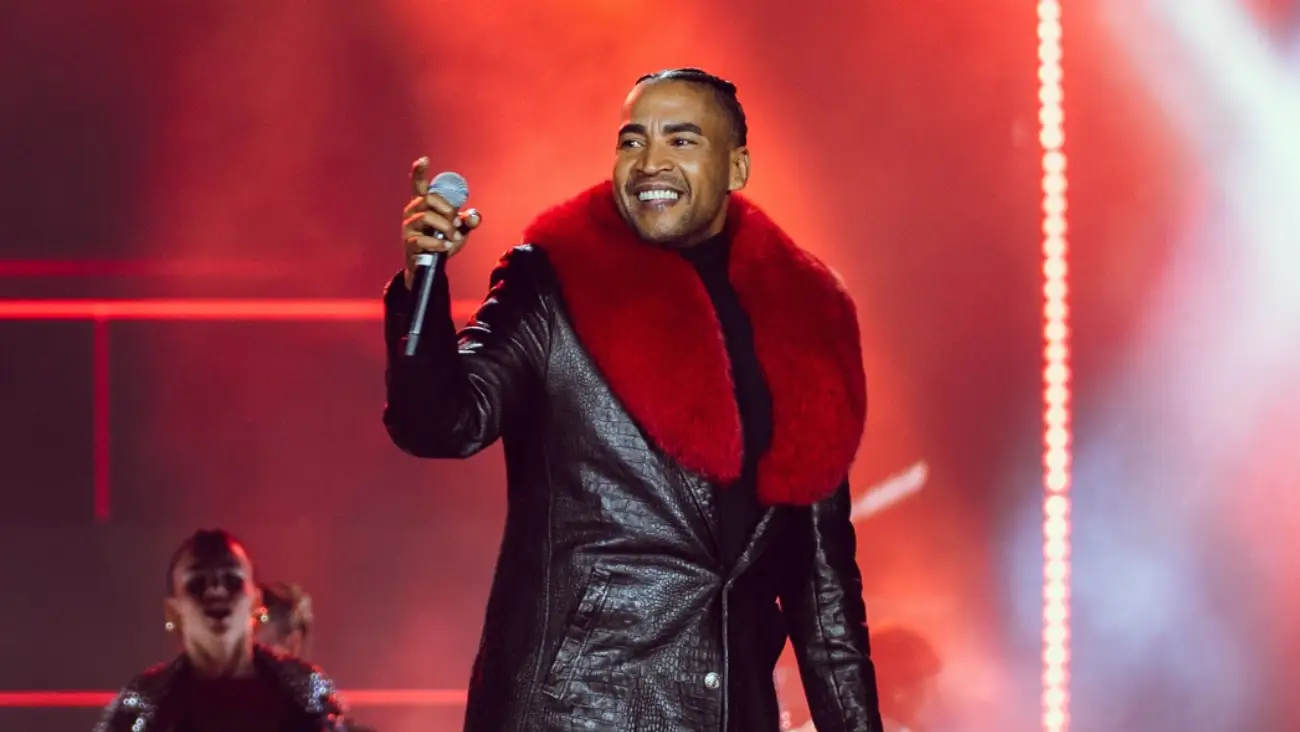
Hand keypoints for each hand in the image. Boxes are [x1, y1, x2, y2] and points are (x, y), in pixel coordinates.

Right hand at [401, 156, 481, 288]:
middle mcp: (413, 211)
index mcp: (423, 204)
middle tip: (455, 224)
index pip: (418, 185)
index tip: (424, 160)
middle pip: (429, 198)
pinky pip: (424, 239)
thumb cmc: (442, 242)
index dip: (419, 172)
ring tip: (451, 238)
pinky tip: (445, 248)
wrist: (430, 266)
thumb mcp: (459, 231)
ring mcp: (409, 227)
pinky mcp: (409, 242)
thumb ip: (468, 221)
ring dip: (445, 227)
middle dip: (447, 210)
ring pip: (427, 216)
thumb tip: (474, 216)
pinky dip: (439, 244)